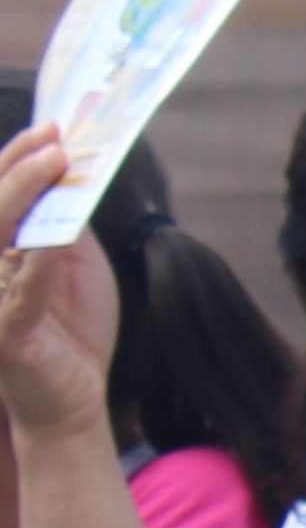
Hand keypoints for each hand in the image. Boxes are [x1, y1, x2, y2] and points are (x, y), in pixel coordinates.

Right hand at [0, 129, 121, 443]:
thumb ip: (67, 224)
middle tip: (54, 136)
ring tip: (54, 163)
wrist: (74, 400)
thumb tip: (73, 174)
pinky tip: (56, 232)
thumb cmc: (71, 329)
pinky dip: (38, 258)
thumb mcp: (76, 265)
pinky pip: (19, 290)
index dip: (16, 157)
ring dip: (21, 193)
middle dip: (18, 165)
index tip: (51, 127)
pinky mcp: (4, 334)